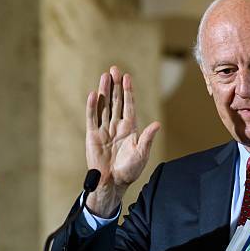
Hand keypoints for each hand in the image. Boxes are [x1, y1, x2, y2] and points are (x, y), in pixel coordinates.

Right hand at [85, 66, 159, 216]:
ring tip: (104, 76)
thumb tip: (157, 124)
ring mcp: (104, 129)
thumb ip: (147, 138)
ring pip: (104, 106)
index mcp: (130, 128)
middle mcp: (117, 126)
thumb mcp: (141, 154)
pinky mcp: (93, 135)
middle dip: (116, 85)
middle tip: (114, 69)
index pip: (129, 106)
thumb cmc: (130, 170)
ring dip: (104, 92)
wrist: (113, 182)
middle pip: (116, 101)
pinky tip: (93, 95)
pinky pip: (92, 118)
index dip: (128, 91)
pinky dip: (92, 107)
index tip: (127, 77)